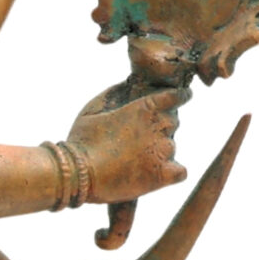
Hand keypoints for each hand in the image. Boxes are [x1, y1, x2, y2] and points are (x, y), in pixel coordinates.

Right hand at [66, 85, 187, 202]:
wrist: (78, 174)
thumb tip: (129, 85)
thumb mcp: (93, 108)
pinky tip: (156, 174)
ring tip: (134, 161)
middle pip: (172, 122)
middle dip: (159, 127)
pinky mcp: (163, 175)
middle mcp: (159, 126)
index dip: (177, 99)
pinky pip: (180, 172)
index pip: (176, 96)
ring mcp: (163, 151)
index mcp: (146, 107)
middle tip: (137, 139)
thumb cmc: (81, 140)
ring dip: (157, 151)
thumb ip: (115, 94)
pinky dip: (171, 172)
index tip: (178, 100)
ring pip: (170, 147)